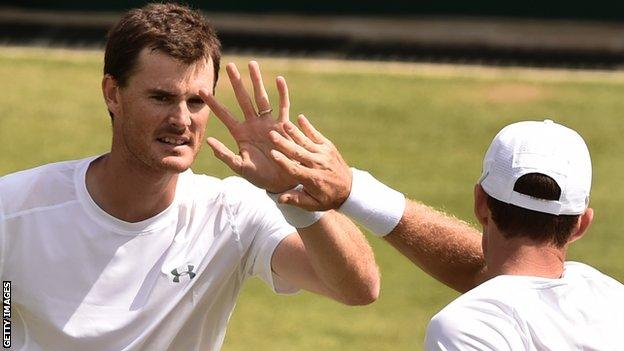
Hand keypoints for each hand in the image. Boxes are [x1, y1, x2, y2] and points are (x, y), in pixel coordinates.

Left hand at [200, 61, 297, 192]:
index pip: (224, 114)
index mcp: (241, 133)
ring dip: (257, 81)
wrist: (282, 181)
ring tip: (252, 64)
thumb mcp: (240, 167)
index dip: (213, 103)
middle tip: (229, 66)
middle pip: (243, 99)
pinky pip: (282, 107)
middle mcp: (253, 124)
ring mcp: (268, 124)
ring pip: (261, 98)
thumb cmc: (261, 177)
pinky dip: (282, 93)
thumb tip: (209, 141)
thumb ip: (225, 155)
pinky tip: (279, 80)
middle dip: (237, 82)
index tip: (201, 90)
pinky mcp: (283, 126)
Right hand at [268, 115, 351, 210]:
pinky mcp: (328, 147)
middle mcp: (318, 165)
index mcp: (312, 179)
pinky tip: (300, 118)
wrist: (350, 189)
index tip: (272, 154)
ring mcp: (324, 154)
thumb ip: (296, 200)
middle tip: (272, 135)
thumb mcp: (313, 204)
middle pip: (298, 153)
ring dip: (294, 132)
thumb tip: (279, 199)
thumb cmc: (327, 198)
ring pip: (306, 142)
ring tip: (283, 124)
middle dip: (284, 143)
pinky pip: (317, 135)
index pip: (294, 169)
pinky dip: (308, 127)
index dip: (283, 161)